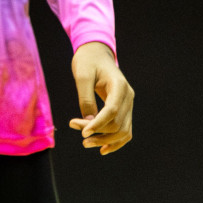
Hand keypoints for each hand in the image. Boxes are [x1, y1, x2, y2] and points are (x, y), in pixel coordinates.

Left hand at [68, 41, 133, 155]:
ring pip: (124, 131)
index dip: (97, 124)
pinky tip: (102, 148)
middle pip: (117, 124)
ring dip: (105, 140)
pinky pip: (125, 130)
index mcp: (119, 86)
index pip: (112, 111)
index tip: (82, 132)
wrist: (96, 54)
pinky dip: (115, 141)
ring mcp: (128, 104)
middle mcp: (128, 97)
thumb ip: (85, 98)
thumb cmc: (88, 61)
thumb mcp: (82, 76)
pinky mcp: (124, 110)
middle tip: (74, 126)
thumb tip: (88, 122)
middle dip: (96, 131)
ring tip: (86, 143)